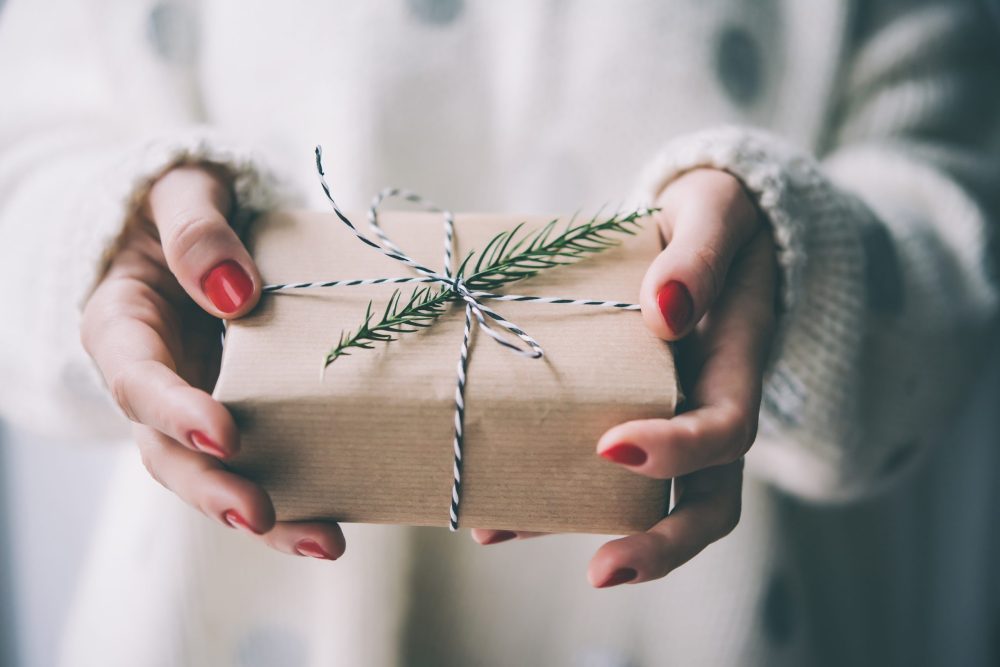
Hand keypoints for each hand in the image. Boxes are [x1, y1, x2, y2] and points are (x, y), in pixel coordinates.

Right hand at [81, 165, 344, 560]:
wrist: (205, 229)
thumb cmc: (188, 206)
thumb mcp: (184, 191)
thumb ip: (197, 230)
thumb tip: (233, 291)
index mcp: (124, 328)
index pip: (136, 380)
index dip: (173, 411)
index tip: (222, 433)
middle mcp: (155, 384)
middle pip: (168, 453)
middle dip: (213, 489)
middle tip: (260, 514)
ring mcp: (197, 408)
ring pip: (216, 477)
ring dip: (267, 516)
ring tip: (323, 541)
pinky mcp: (245, 418)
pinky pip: (264, 463)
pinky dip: (298, 495)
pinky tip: (341, 517)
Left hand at [473, 169, 775, 586]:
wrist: (708, 231)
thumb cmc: (718, 218)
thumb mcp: (716, 213)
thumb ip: (700, 255)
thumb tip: (666, 309)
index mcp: (736, 365)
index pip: (727, 429)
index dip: (680, 449)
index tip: (612, 444)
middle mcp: (705, 407)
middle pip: (706, 503)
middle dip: (659, 545)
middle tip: (601, 572)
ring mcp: (667, 419)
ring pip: (643, 501)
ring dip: (579, 526)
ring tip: (498, 532)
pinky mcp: (625, 414)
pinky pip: (595, 468)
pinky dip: (548, 491)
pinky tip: (490, 498)